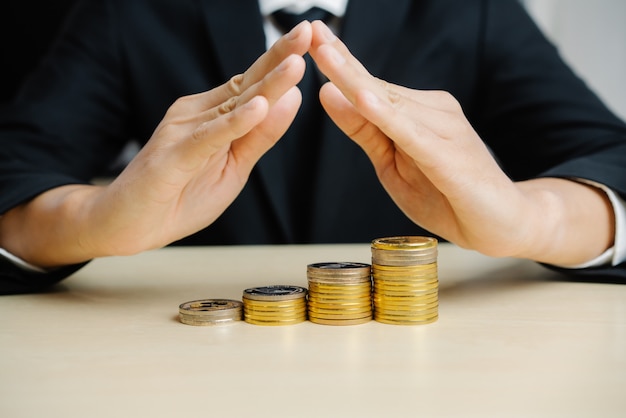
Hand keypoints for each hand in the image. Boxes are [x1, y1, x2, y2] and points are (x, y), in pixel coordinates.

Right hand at [0, 22, 313, 265]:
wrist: (125, 226)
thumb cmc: (179, 198)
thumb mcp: (234, 169)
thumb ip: (260, 136)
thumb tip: (292, 97)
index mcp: (215, 116)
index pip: (253, 85)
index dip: (280, 62)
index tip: (310, 38)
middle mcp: (198, 114)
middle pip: (245, 84)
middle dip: (278, 57)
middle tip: (307, 31)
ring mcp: (183, 132)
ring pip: (232, 106)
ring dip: (266, 85)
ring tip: (296, 63)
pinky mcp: (173, 157)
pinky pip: (209, 137)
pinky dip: (234, 123)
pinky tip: (258, 108)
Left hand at [309, 21, 613, 264]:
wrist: (503, 224)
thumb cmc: (447, 195)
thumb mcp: (391, 164)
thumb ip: (363, 130)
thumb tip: (326, 93)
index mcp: (414, 113)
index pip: (369, 85)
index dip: (340, 61)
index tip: (310, 37)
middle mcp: (431, 111)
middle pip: (376, 85)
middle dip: (340, 59)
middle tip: (310, 30)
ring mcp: (444, 130)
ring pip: (390, 102)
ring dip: (353, 78)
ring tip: (324, 53)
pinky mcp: (450, 157)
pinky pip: (412, 133)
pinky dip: (386, 116)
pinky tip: (363, 99)